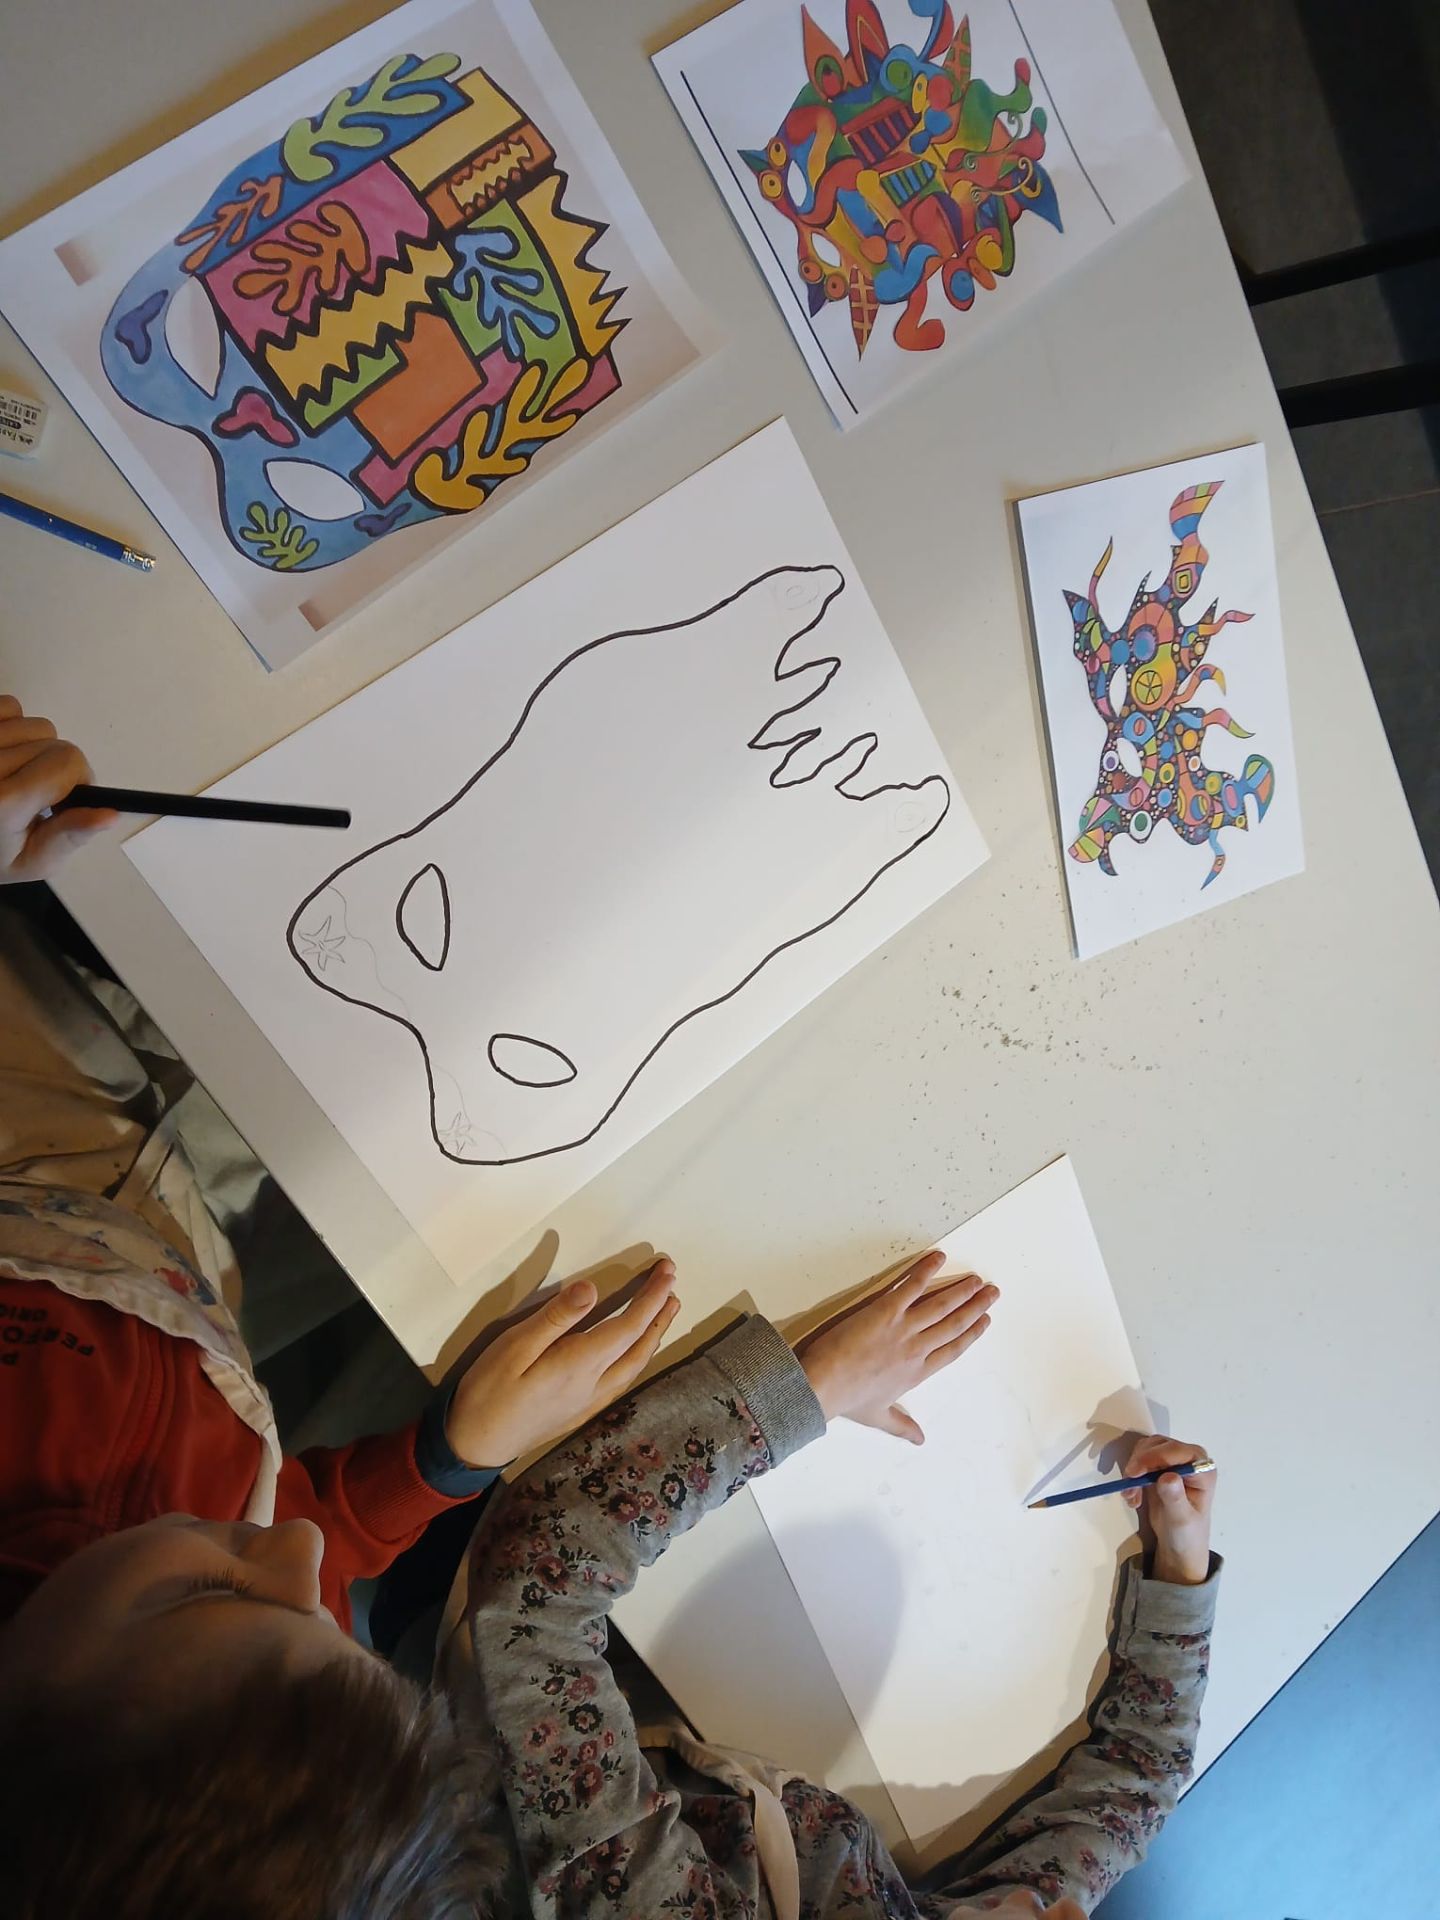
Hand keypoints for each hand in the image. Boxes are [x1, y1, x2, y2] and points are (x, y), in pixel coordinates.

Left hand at [0, 696, 114, 882]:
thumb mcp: (32, 860)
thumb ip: (70, 836)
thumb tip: (109, 814)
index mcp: (3, 803)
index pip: (68, 761)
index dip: (80, 778)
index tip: (67, 798)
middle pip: (54, 741)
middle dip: (58, 767)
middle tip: (39, 794)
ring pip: (35, 723)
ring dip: (37, 747)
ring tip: (20, 774)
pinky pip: (10, 706)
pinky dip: (15, 725)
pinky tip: (8, 753)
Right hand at [444, 1259, 679, 1467]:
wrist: (474, 1447)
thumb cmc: (489, 1391)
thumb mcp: (514, 1346)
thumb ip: (556, 1318)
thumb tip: (593, 1288)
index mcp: (581, 1364)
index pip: (629, 1326)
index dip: (651, 1298)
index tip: (668, 1271)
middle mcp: (595, 1385)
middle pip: (639, 1347)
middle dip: (660, 1314)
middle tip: (674, 1285)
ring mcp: (589, 1402)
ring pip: (634, 1367)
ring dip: (653, 1337)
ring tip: (665, 1313)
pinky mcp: (580, 1412)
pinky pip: (623, 1380)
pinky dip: (638, 1359)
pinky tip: (634, 1354)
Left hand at [794, 1252, 997, 1443]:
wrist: (825, 1384)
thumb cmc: (850, 1400)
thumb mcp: (880, 1417)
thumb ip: (903, 1426)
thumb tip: (920, 1440)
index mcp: (918, 1372)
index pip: (953, 1350)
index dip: (972, 1334)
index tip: (985, 1322)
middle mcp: (917, 1349)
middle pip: (954, 1324)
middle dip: (976, 1307)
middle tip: (992, 1293)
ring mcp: (904, 1328)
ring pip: (941, 1305)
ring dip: (962, 1291)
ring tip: (977, 1280)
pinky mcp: (886, 1310)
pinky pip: (911, 1286)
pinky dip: (926, 1270)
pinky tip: (939, 1257)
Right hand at [1121, 1434, 1215, 1584]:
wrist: (1179, 1545)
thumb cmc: (1186, 1534)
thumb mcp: (1181, 1520)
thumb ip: (1175, 1498)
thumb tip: (1167, 1476)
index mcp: (1202, 1469)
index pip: (1176, 1450)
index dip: (1153, 1457)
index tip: (1134, 1473)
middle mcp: (1189, 1460)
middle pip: (1158, 1445)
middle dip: (1140, 1463)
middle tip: (1129, 1486)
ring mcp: (1173, 1462)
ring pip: (1146, 1449)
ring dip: (1133, 1470)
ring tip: (1132, 1496)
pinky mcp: (1159, 1467)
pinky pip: (1139, 1460)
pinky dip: (1132, 1476)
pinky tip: (1133, 1497)